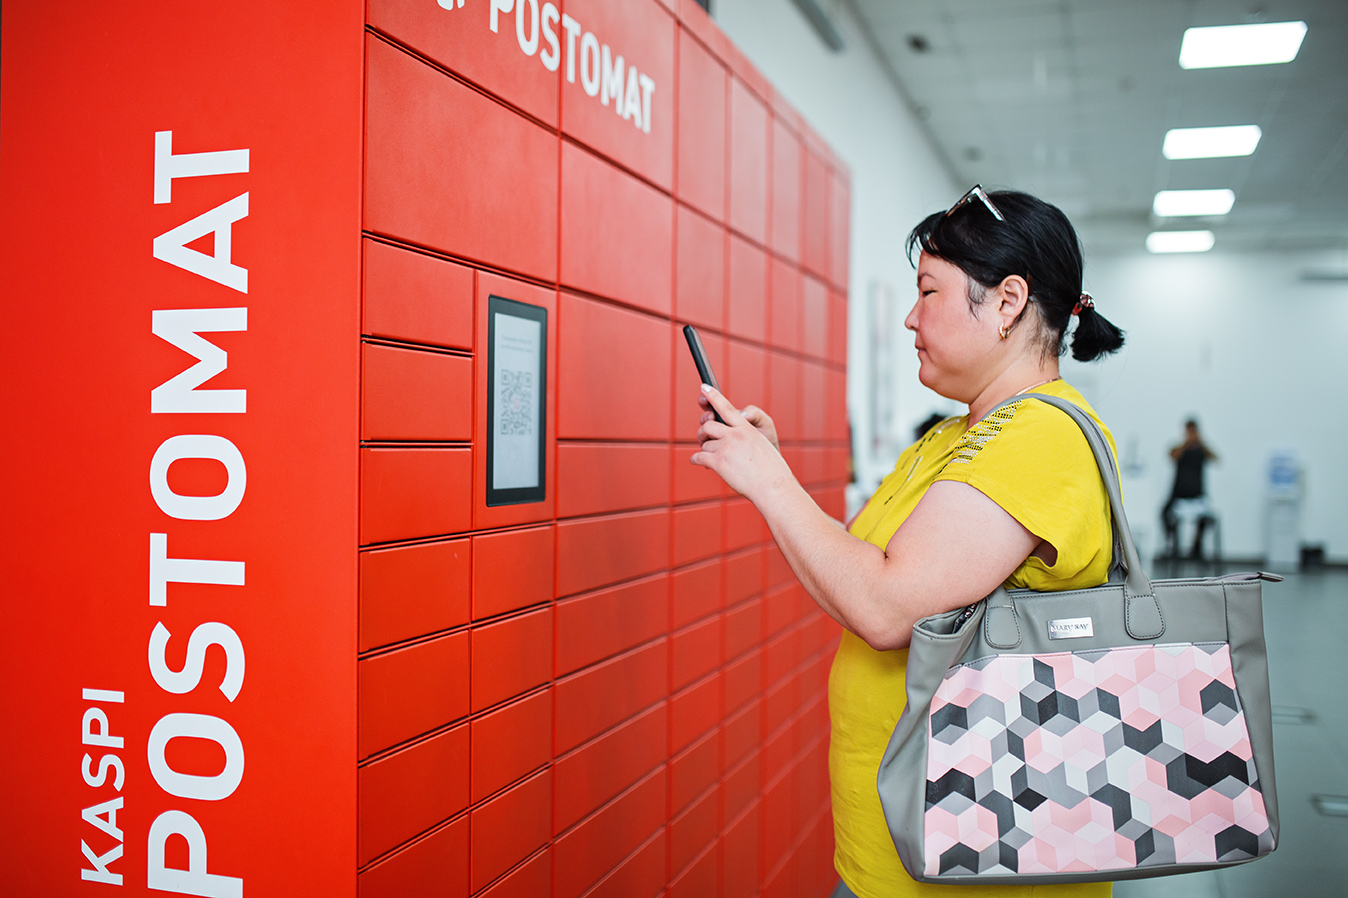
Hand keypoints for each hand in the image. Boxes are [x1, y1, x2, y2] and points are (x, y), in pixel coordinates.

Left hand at [692, 385, 792, 500]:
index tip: (704, 387)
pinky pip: (699, 457)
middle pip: (708, 425)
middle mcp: (735, 434)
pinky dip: (696, 460)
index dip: (713, 396)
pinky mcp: (719, 462)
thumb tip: (728, 437)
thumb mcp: (763, 445)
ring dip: (704, 450)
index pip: (727, 407)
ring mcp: (726, 448)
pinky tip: (697, 462)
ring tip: (710, 458)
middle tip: (703, 438)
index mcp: (746, 428)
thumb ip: (745, 437)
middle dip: (703, 431)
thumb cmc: (771, 469)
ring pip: (705, 444)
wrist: (773, 486)